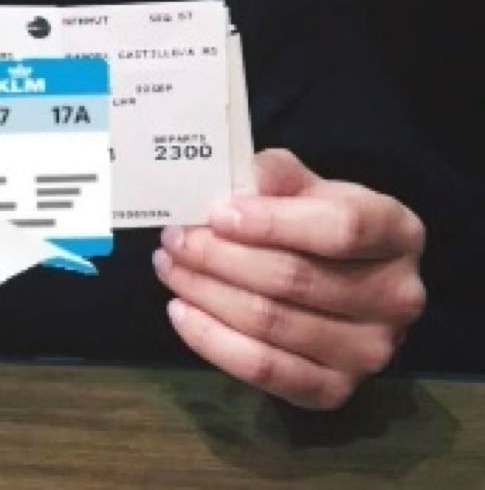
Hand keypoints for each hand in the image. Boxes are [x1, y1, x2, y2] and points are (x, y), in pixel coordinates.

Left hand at [152, 149, 425, 408]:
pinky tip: (180, 310)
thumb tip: (245, 178)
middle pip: (296, 279)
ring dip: (207, 292)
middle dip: (220, 256)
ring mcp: (370, 353)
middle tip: (175, 237)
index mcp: (398, 233)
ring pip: (272, 323)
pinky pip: (264, 370)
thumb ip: (278, 175)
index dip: (274, 222)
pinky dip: (213, 340)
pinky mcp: (335, 392)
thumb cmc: (320, 220)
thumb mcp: (308, 185)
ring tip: (169, 265)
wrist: (345, 276)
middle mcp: (398, 298)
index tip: (217, 214)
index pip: (340, 228)